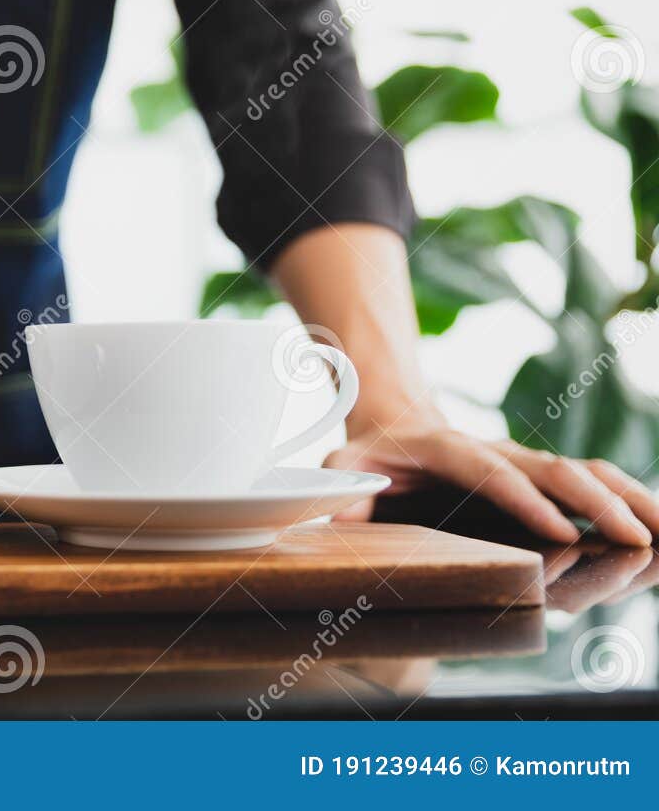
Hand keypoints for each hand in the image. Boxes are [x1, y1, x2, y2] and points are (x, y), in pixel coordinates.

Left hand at [327, 402, 658, 546]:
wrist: (396, 425)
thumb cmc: (372, 456)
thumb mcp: (343, 468)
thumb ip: (337, 491)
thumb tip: (339, 515)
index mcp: (447, 451)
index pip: (492, 474)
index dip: (527, 501)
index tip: (562, 531)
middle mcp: (496, 452)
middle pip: (554, 472)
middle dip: (597, 505)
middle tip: (634, 541)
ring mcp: (524, 464)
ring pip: (586, 473)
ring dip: (629, 500)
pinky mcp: (541, 478)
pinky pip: (593, 485)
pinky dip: (631, 502)